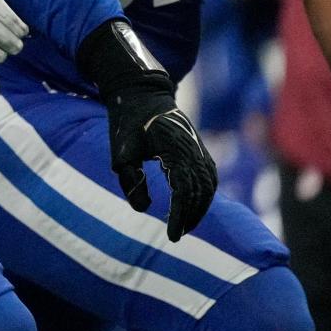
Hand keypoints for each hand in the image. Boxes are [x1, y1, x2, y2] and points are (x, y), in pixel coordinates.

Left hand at [77, 19, 216, 241]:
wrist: (141, 93)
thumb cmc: (127, 122)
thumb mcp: (121, 153)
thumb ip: (131, 182)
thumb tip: (145, 209)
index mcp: (174, 149)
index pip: (183, 191)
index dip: (179, 216)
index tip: (171, 236)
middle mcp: (192, 149)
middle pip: (200, 192)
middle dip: (190, 217)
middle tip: (176, 235)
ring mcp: (199, 147)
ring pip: (209, 186)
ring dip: (199, 208)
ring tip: (184, 225)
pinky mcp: (199, 147)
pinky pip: (209, 177)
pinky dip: (204, 195)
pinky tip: (192, 207)